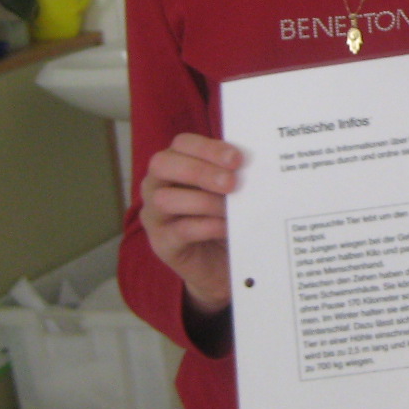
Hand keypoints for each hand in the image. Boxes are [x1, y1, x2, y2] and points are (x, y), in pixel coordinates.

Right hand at [140, 132, 242, 314]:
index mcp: (175, 164)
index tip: (236, 159)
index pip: (181, 144)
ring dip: (203, 201)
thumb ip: (233, 175)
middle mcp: (156, 186)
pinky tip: (226, 227)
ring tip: (231, 208)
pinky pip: (179, 231)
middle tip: (231, 182)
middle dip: (199, 171)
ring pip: (164, 199)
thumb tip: (254, 165)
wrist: (221, 264)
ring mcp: (154, 216)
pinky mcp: (162, 244)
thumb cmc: (223, 217)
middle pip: (162, 165)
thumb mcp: (229, 192)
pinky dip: (206, 226)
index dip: (207, 148)